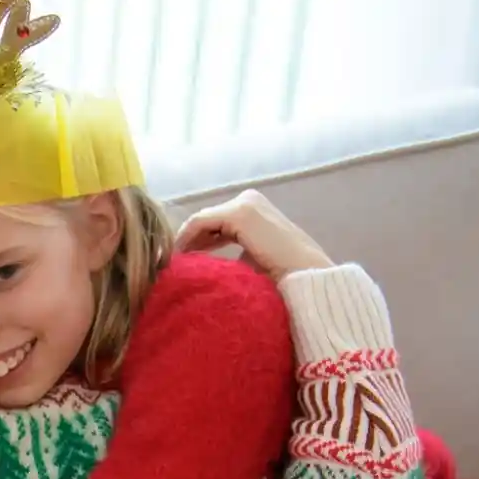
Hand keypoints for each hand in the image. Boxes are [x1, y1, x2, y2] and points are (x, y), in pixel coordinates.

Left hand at [175, 190, 334, 281]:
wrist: (306, 279)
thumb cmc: (284, 278)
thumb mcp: (253, 262)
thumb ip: (234, 257)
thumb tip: (206, 267)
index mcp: (255, 210)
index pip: (217, 223)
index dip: (197, 242)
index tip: (182, 263)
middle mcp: (250, 200)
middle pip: (207, 220)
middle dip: (189, 240)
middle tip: (172, 264)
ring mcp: (245, 203)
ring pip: (201, 221)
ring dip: (185, 240)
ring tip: (173, 264)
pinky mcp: (239, 213)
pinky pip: (200, 222)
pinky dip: (186, 238)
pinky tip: (179, 258)